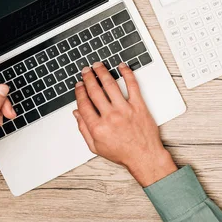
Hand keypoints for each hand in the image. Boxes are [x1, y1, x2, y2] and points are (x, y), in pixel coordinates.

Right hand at [73, 62, 176, 186]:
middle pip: (95, 91)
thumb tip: (77, 114)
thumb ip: (84, 129)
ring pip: (110, 85)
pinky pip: (132, 85)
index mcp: (97, 127)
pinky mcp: (138, 106)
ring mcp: (125, 110)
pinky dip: (127, 73)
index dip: (79, 92)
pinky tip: (122, 67)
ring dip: (102, 72)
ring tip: (98, 66)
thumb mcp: (96, 147)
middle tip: (86, 70)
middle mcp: (110, 116)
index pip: (84, 104)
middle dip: (88, 78)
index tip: (78, 85)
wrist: (144, 156)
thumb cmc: (122, 153)